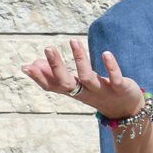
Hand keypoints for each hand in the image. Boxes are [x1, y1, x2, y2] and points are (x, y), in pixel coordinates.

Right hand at [21, 38, 145, 119]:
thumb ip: (57, 76)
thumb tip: (34, 63)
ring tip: (74, 40)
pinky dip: (111, 67)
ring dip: (80, 59)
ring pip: (88, 77)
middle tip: (48, 47)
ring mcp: (102, 91)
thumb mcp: (76, 86)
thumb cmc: (98, 94)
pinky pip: (115, 78)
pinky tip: (106, 53)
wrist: (126, 111)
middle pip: (67, 82)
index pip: (53, 86)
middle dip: (56, 66)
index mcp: (74, 91)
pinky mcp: (120, 89)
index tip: (25, 66)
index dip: (39, 78)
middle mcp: (85, 92)